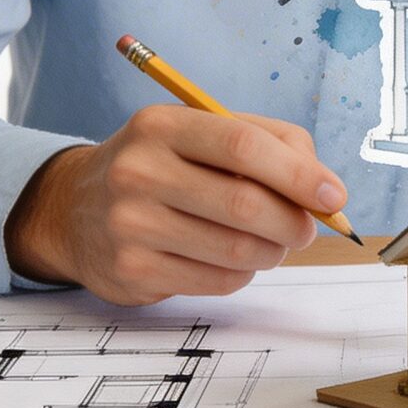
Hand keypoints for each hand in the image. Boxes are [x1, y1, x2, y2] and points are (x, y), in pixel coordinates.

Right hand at [3, 105, 346, 305]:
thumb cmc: (162, 167)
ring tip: (273, 242)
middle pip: (244, 204)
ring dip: (272, 251)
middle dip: (293, 221)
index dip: (299, 174)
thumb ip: (270, 143)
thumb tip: (324, 188)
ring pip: (236, 249)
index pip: (243, 146)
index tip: (333, 196)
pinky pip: (217, 281)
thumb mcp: (202, 133)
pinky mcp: (131, 270)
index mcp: (162, 125)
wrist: (74, 210)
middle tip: (308, 228)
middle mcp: (138, 171)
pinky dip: (242, 273)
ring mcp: (130, 224)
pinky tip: (232, 258)